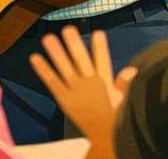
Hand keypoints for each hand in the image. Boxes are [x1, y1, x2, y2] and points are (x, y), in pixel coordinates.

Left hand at [29, 27, 136, 152]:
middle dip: (74, 43)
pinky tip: (35, 58)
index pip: (102, 60)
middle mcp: (90, 84)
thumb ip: (124, 84)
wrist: (105, 140)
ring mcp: (76, 91)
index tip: (97, 31)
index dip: (100, 46)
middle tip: (67, 28)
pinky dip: (43, 70)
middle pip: (81, 59)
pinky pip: (52, 82)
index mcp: (105, 83)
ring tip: (48, 37)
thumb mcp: (122, 101)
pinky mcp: (64, 99)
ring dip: (56, 52)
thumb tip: (131, 69)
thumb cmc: (114, 121)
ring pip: (65, 67)